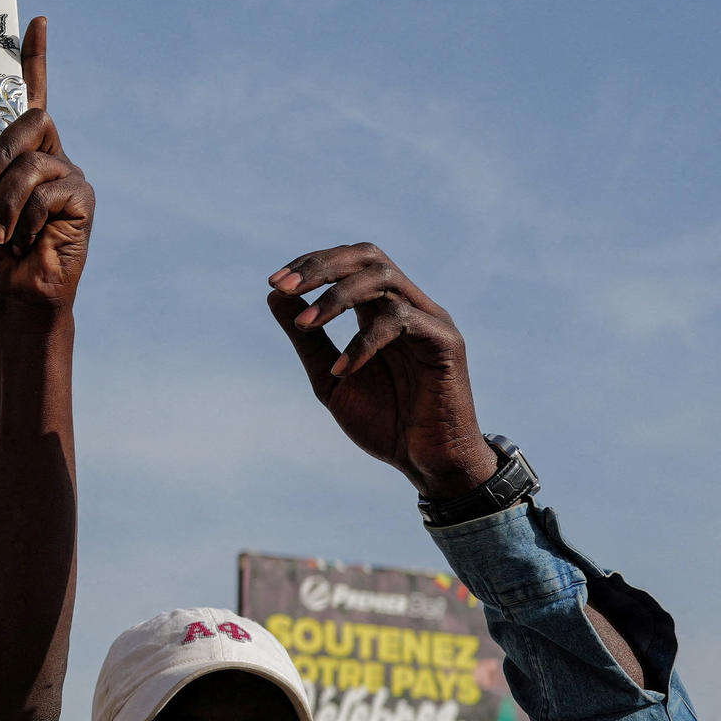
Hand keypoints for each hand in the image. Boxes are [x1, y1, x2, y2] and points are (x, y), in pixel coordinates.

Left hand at [0, 18, 91, 313]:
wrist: (12, 293)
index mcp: (21, 152)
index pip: (31, 96)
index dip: (35, 58)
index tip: (37, 21)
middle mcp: (50, 155)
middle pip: (32, 120)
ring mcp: (69, 175)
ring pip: (33, 164)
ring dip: (6, 201)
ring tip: (0, 234)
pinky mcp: (83, 199)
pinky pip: (50, 191)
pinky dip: (28, 218)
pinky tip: (27, 239)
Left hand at [266, 244, 494, 497]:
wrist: (426, 463)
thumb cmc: (384, 421)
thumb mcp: (331, 378)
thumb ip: (307, 339)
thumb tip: (273, 295)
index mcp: (381, 311)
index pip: (349, 264)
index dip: (312, 264)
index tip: (275, 283)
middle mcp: (408, 306)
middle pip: (367, 256)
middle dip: (322, 265)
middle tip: (285, 286)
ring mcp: (430, 320)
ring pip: (383, 279)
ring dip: (337, 297)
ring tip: (305, 325)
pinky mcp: (446, 342)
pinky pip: (401, 321)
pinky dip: (364, 342)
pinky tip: (343, 370)